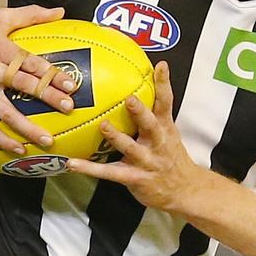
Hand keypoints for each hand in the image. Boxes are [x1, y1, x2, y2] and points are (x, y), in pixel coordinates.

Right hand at [0, 5, 79, 153]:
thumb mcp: (0, 17)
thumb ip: (32, 15)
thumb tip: (60, 12)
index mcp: (1, 49)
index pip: (31, 62)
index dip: (52, 74)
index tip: (70, 84)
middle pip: (23, 85)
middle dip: (47, 97)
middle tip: (68, 107)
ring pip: (5, 112)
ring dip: (27, 128)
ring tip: (47, 139)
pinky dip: (1, 139)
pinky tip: (19, 148)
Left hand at [67, 63, 206, 213]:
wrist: (184, 190)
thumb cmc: (170, 157)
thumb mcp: (168, 134)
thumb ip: (152, 114)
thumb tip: (134, 88)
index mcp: (166, 128)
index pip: (166, 102)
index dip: (164, 84)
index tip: (161, 66)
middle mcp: (158, 143)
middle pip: (151, 125)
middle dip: (141, 112)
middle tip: (130, 99)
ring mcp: (147, 161)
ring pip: (131, 148)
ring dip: (117, 137)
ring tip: (103, 126)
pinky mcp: (135, 178)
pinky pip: (109, 172)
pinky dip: (90, 168)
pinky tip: (72, 163)